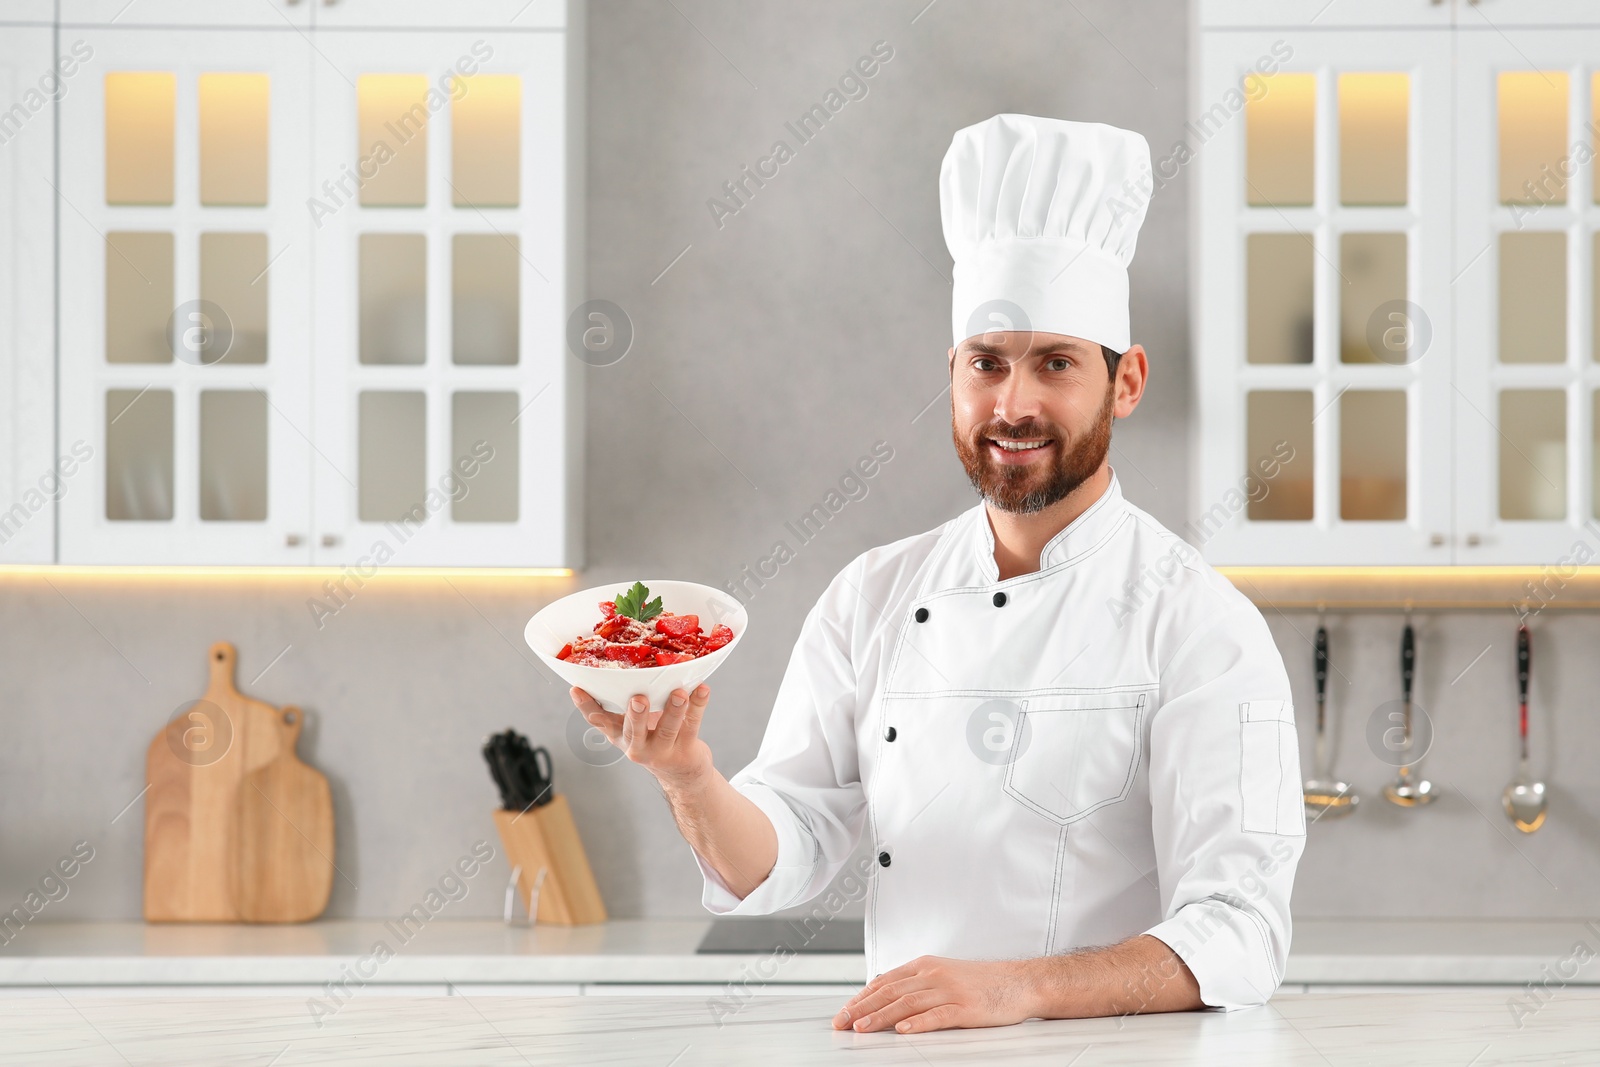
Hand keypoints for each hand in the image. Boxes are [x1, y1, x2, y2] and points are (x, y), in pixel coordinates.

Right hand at [569, 684, 713, 790]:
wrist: (682, 773)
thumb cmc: (654, 737)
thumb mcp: (633, 725)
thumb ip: (625, 702)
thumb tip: (617, 664)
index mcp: (620, 735)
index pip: (598, 721)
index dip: (585, 706)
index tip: (576, 688)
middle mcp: (637, 746)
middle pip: (634, 730)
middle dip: (636, 715)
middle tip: (638, 698)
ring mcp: (662, 750)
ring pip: (667, 728)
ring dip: (674, 709)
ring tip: (679, 693)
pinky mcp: (685, 750)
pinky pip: (692, 724)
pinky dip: (698, 705)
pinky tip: (702, 689)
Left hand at [832, 956, 1038, 1033]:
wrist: (1019, 982)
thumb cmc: (980, 982)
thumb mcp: (943, 974)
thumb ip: (916, 983)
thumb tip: (884, 995)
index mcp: (925, 966)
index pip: (885, 981)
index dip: (861, 997)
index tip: (843, 1011)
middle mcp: (934, 975)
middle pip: (890, 991)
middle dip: (862, 1008)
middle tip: (842, 1022)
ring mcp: (950, 991)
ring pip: (908, 1003)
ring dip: (881, 1017)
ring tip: (862, 1028)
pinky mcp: (966, 1008)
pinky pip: (938, 1015)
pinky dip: (918, 1023)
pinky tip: (903, 1030)